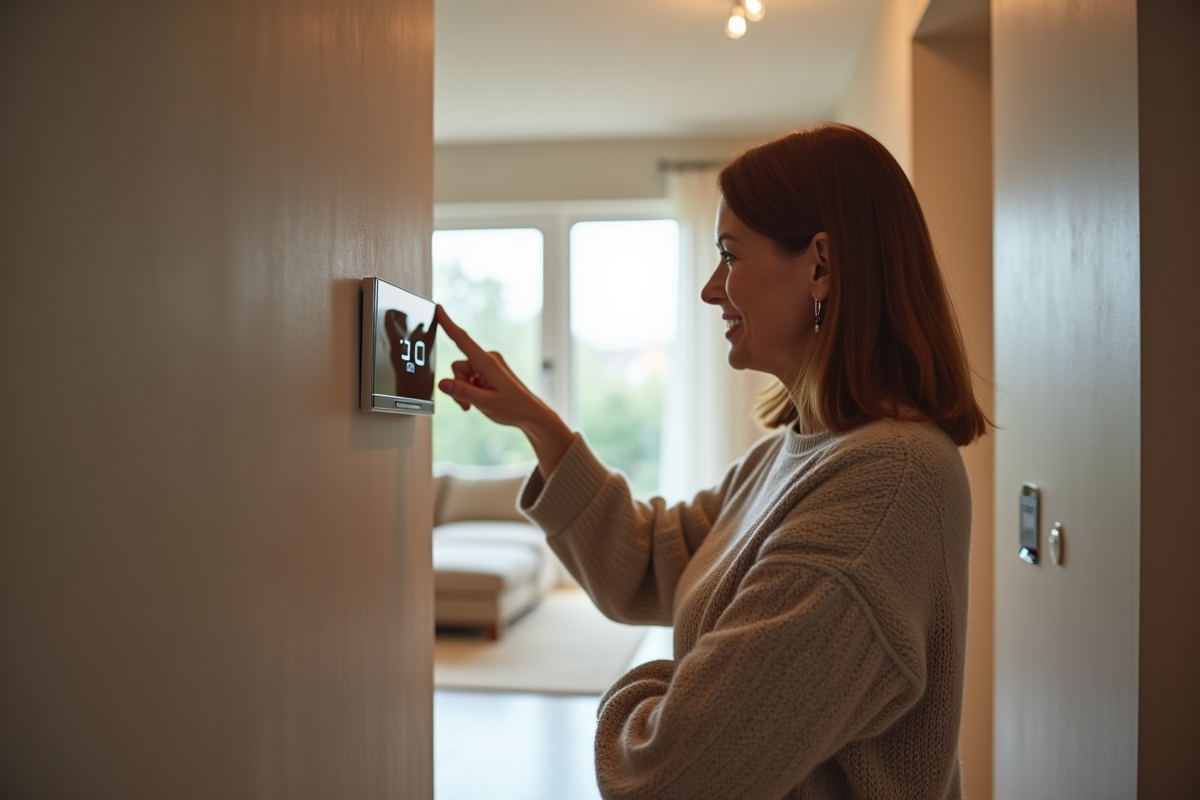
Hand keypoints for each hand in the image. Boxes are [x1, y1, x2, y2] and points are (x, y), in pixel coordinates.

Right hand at [436, 305, 573, 474]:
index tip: (439, 309)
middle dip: (459, 385)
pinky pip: (469, 377)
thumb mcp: (485, 403)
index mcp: (487, 362)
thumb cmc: (514, 408)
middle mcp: (488, 359)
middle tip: (468, 403)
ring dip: (464, 390)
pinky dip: (470, 389)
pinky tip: (478, 400)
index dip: (448, 324)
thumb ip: (461, 392)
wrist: (530, 414)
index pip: (462, 339)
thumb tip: (442, 383)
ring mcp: (488, 364)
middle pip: (458, 367)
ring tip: (475, 404)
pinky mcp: (488, 370)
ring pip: (462, 374)